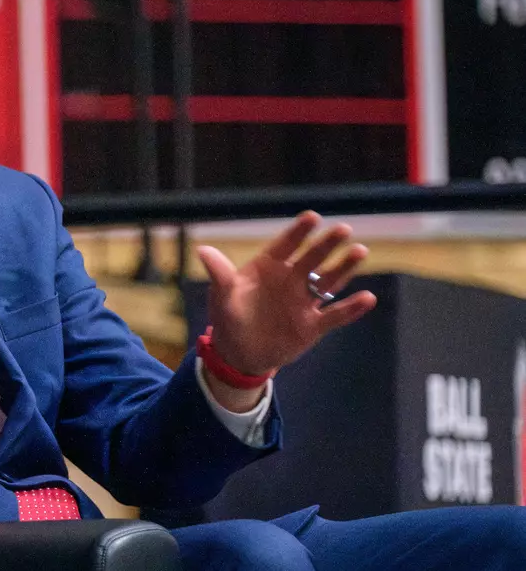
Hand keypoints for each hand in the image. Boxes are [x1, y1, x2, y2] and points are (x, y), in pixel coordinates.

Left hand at [197, 211, 377, 383]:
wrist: (240, 353)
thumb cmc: (229, 317)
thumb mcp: (222, 297)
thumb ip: (220, 274)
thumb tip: (203, 249)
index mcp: (268, 268)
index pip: (285, 245)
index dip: (298, 231)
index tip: (312, 217)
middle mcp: (290, 279)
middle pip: (312, 258)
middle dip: (326, 244)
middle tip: (343, 229)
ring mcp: (304, 301)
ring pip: (328, 281)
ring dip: (344, 267)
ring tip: (360, 251)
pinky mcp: (313, 325)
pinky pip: (335, 315)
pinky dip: (351, 308)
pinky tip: (367, 298)